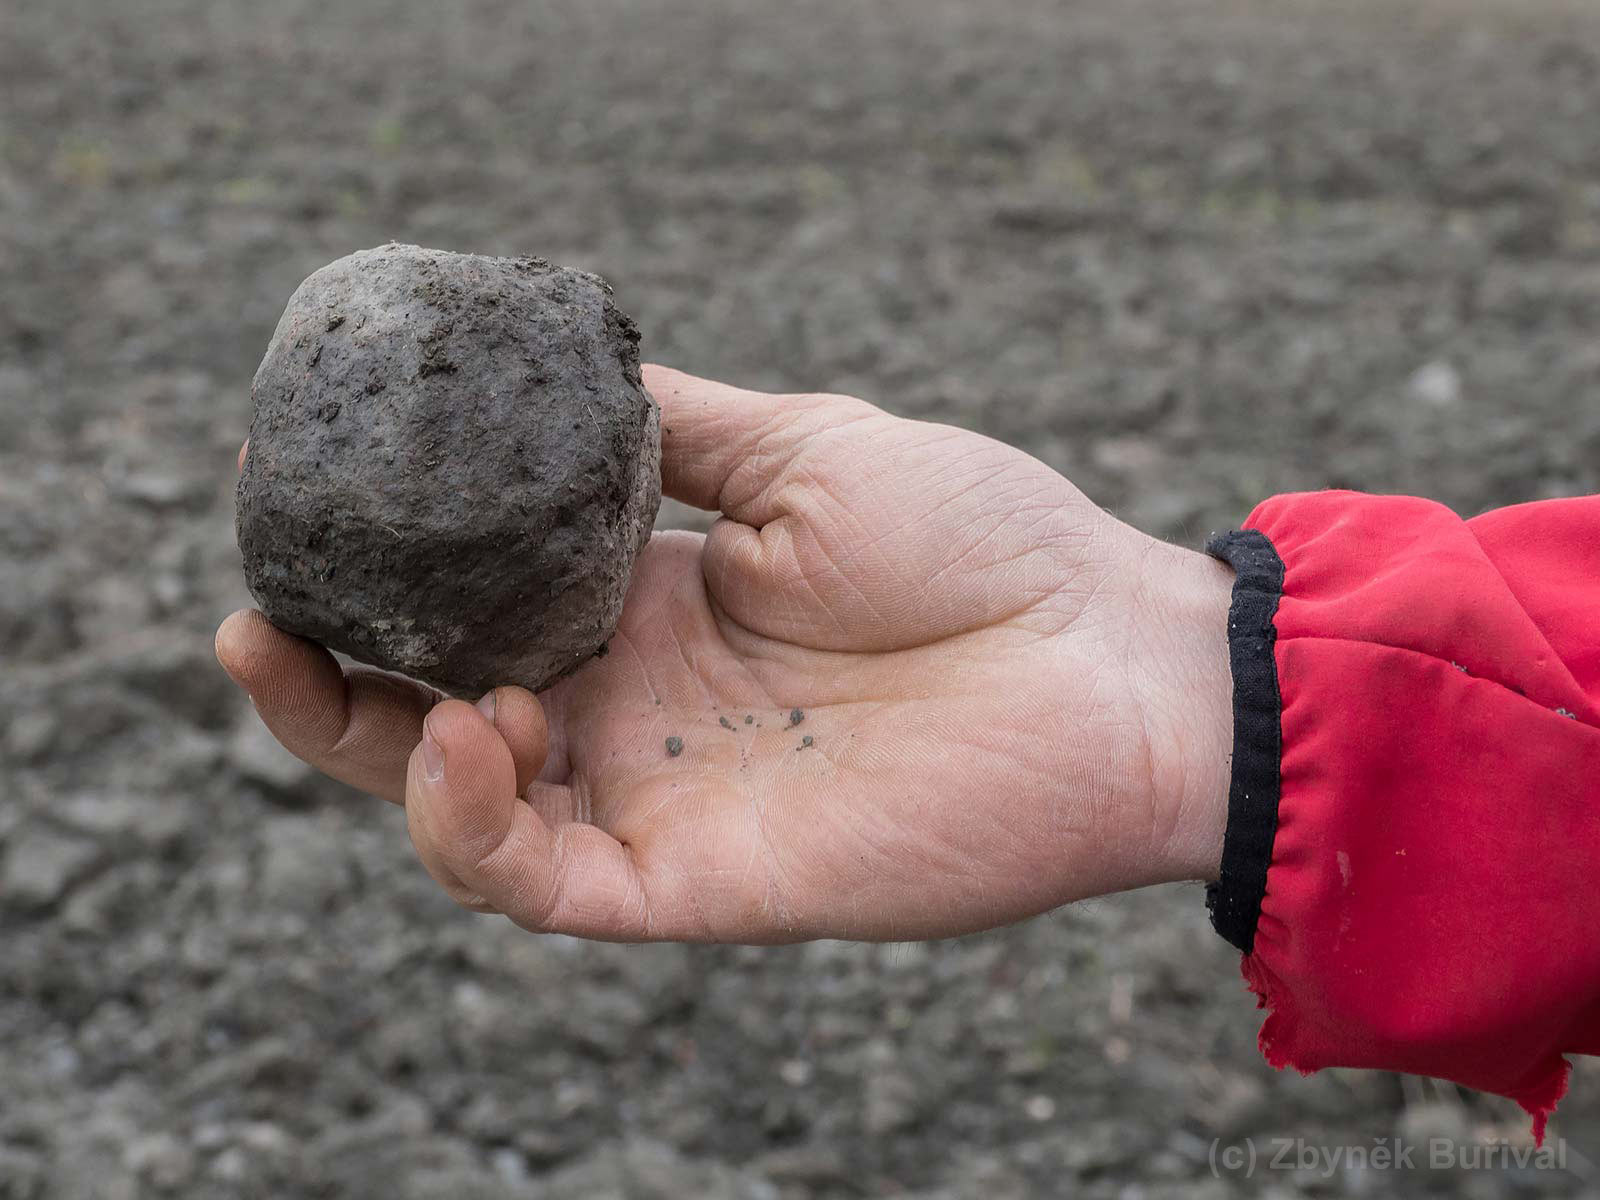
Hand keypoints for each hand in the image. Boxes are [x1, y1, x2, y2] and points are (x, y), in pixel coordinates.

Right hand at [217, 366, 1233, 941]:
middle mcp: (634, 711)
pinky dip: (475, 828)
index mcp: (648, 608)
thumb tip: (559, 375)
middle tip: (256, 613)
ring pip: (464, 817)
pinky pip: (547, 882)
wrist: (1112, 661)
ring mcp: (660, 800)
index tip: (289, 499)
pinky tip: (469, 735)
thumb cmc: (984, 541)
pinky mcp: (700, 881)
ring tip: (391, 681)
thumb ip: (675, 429)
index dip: (375, 574)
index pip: (471, 610)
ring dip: (383, 754)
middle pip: (431, 721)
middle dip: (327, 682)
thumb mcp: (804, 452)